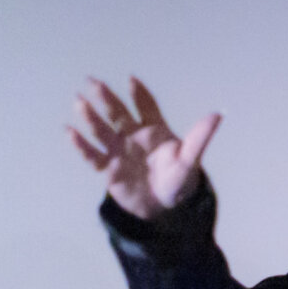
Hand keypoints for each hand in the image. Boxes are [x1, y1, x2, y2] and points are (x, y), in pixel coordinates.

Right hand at [69, 77, 220, 219]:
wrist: (164, 208)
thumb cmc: (179, 180)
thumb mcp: (191, 159)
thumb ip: (200, 137)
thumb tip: (218, 115)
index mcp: (155, 129)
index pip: (145, 105)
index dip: (139, 93)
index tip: (131, 80)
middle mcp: (133, 135)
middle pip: (118, 112)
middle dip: (106, 97)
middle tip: (92, 81)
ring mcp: (118, 150)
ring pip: (102, 129)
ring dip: (91, 116)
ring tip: (79, 101)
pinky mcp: (107, 168)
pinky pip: (91, 154)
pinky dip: (81, 144)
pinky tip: (69, 131)